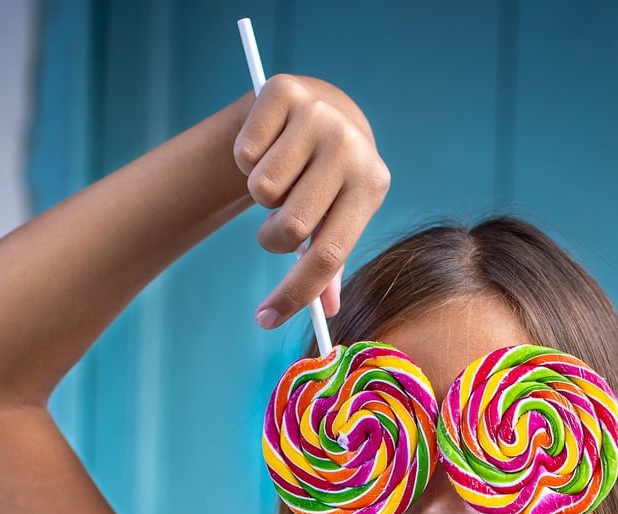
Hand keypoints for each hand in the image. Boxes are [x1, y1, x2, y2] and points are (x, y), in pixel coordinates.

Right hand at [232, 75, 390, 328]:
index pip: (329, 255)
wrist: (321, 107)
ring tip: (280, 177)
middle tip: (276, 226)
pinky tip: (267, 147)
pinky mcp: (283, 91)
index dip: (295, 293)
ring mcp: (319, 116)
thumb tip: (328, 314)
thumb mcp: (338, 215)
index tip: (265, 319)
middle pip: (290, 226)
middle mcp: (351, 147)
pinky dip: (245, 160)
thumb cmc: (327, 179)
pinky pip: (244, 153)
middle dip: (272, 238)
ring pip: (262, 190)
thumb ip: (330, 263)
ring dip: (261, 196)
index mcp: (373, 185)